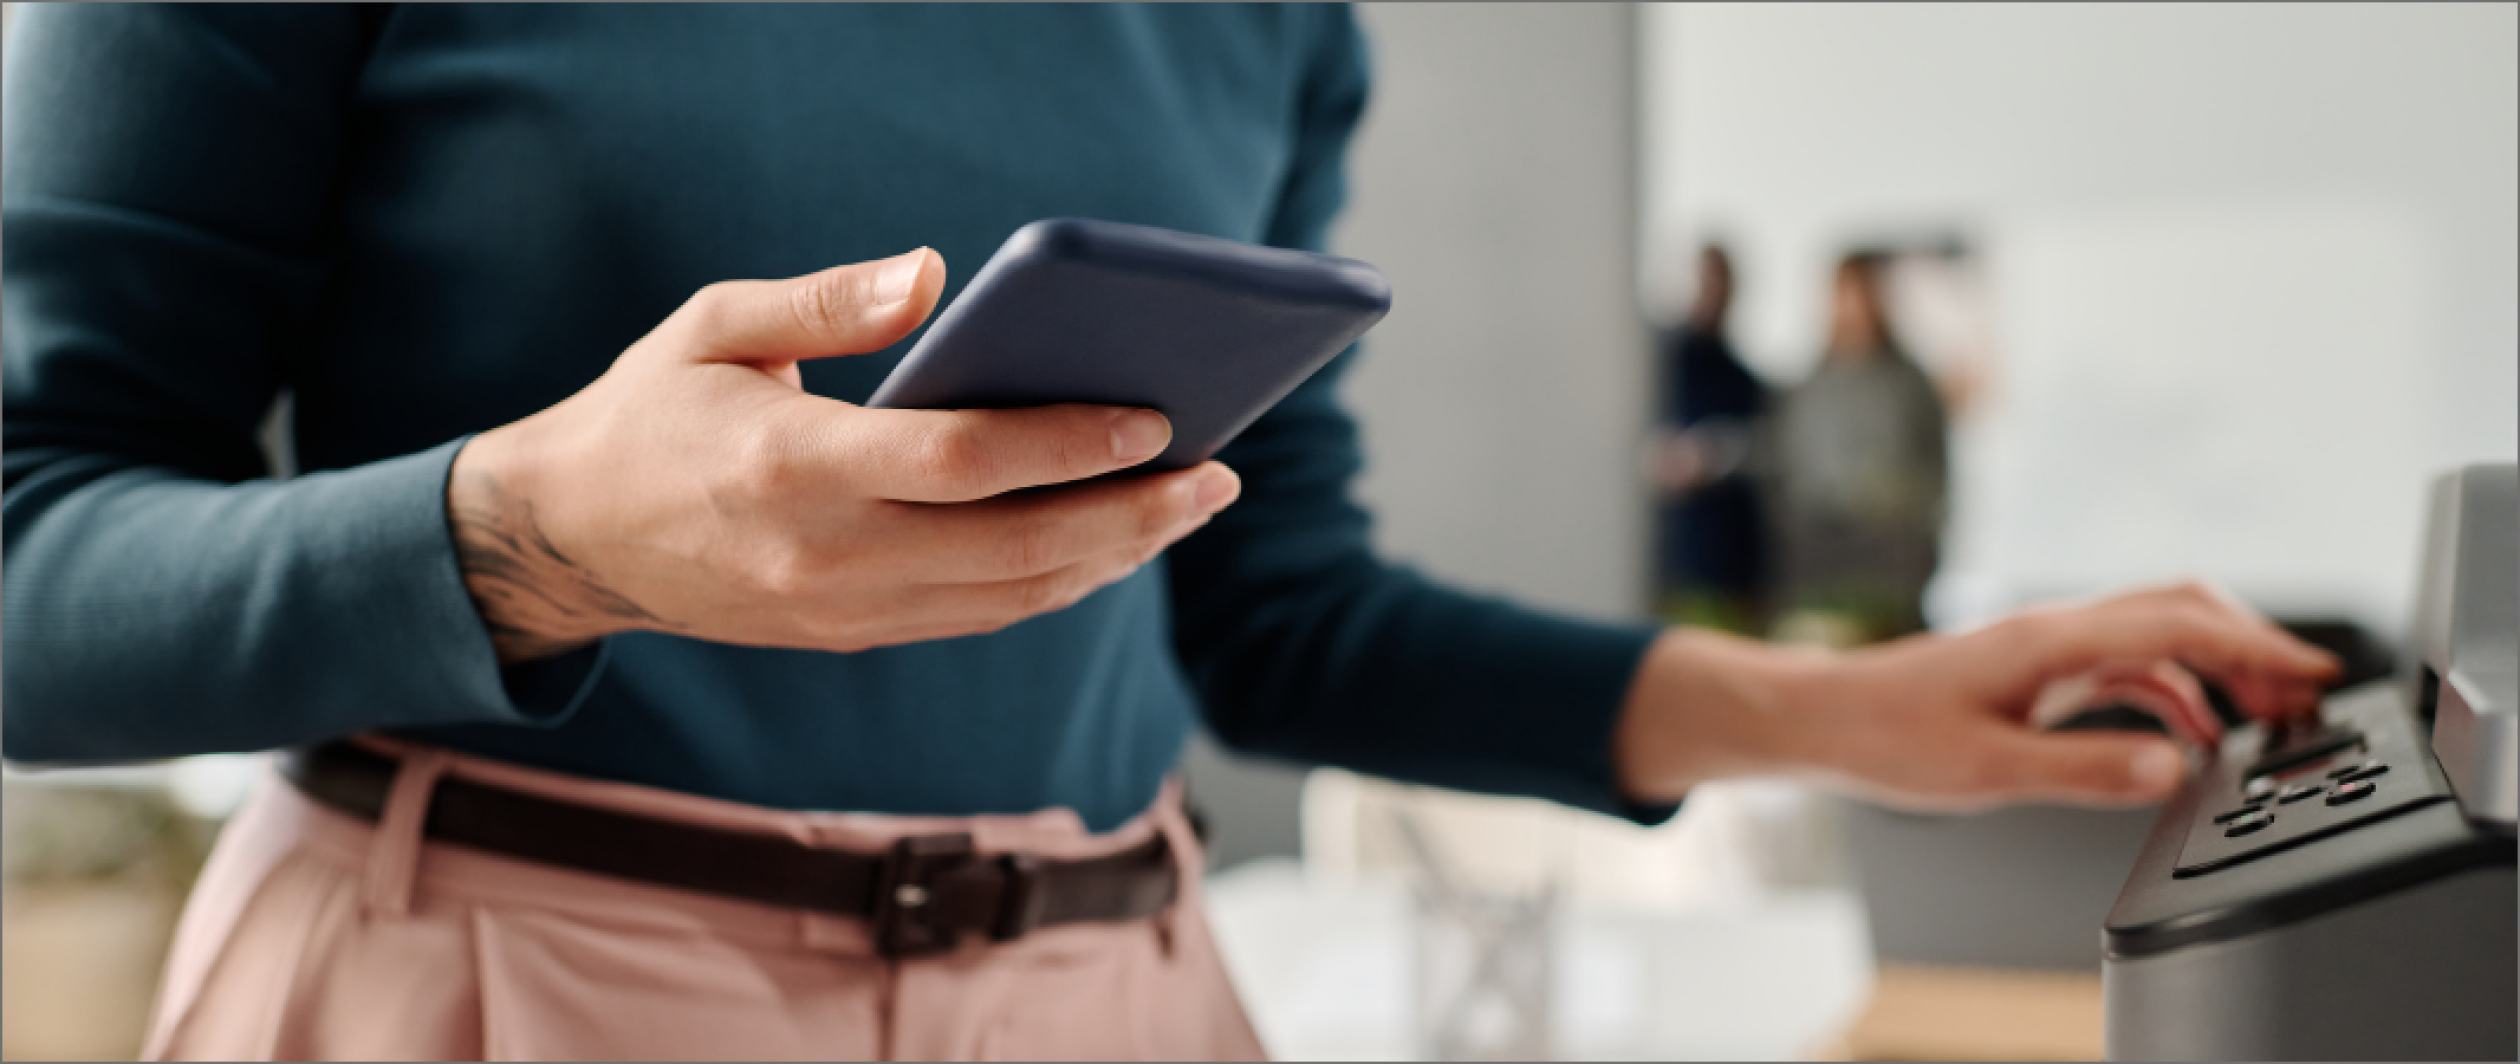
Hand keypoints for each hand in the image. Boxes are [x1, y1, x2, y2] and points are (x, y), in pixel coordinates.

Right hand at [446, 249, 1240, 662]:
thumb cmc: (651, 411)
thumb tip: (938, 275)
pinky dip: (1058, 583)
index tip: (1156, 418)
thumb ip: (826, 300)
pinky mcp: (853, 636)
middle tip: (1218, 476)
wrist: (570, 540)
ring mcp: (841, 611)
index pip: (962, 463)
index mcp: (791, 466)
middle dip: (1132, 516)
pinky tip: (1112, 541)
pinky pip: (980, 616)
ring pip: (1011, 598)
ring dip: (1113, 557)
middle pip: (1015, 549)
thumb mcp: (714, 326)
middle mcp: (825, 556)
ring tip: (1188, 505)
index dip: (1069, 444)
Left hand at [1614, 581, 2340, 810]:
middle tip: (2303, 694)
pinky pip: (2124, 664)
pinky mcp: (2035, 667)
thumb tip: (2175, 766)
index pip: (2179, 624)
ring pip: (2156, 635)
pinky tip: (2190, 733)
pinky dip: (2171, 690)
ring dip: (2216, 669)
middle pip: (2179, 611)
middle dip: (2249, 645)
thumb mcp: (1988, 769)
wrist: (1821, 718)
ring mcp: (2045, 645)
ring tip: (2265, 718)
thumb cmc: (1885, 737)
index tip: (2313, 671)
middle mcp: (2054, 629)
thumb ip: (2086, 768)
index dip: (2256, 645)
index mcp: (2051, 640)